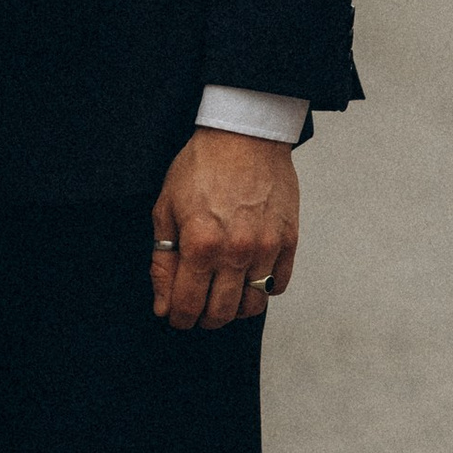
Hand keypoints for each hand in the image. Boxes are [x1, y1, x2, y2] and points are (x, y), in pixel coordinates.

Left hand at [150, 128, 298, 330]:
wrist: (244, 134)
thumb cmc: (202, 166)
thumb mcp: (166, 209)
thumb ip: (163, 262)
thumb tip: (164, 304)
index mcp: (200, 245)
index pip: (188, 305)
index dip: (179, 318)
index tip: (176, 316)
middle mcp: (236, 252)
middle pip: (222, 313)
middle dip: (204, 319)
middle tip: (197, 309)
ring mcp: (266, 248)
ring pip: (252, 305)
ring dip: (235, 309)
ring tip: (223, 295)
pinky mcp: (288, 240)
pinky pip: (278, 285)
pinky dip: (262, 289)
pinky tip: (248, 276)